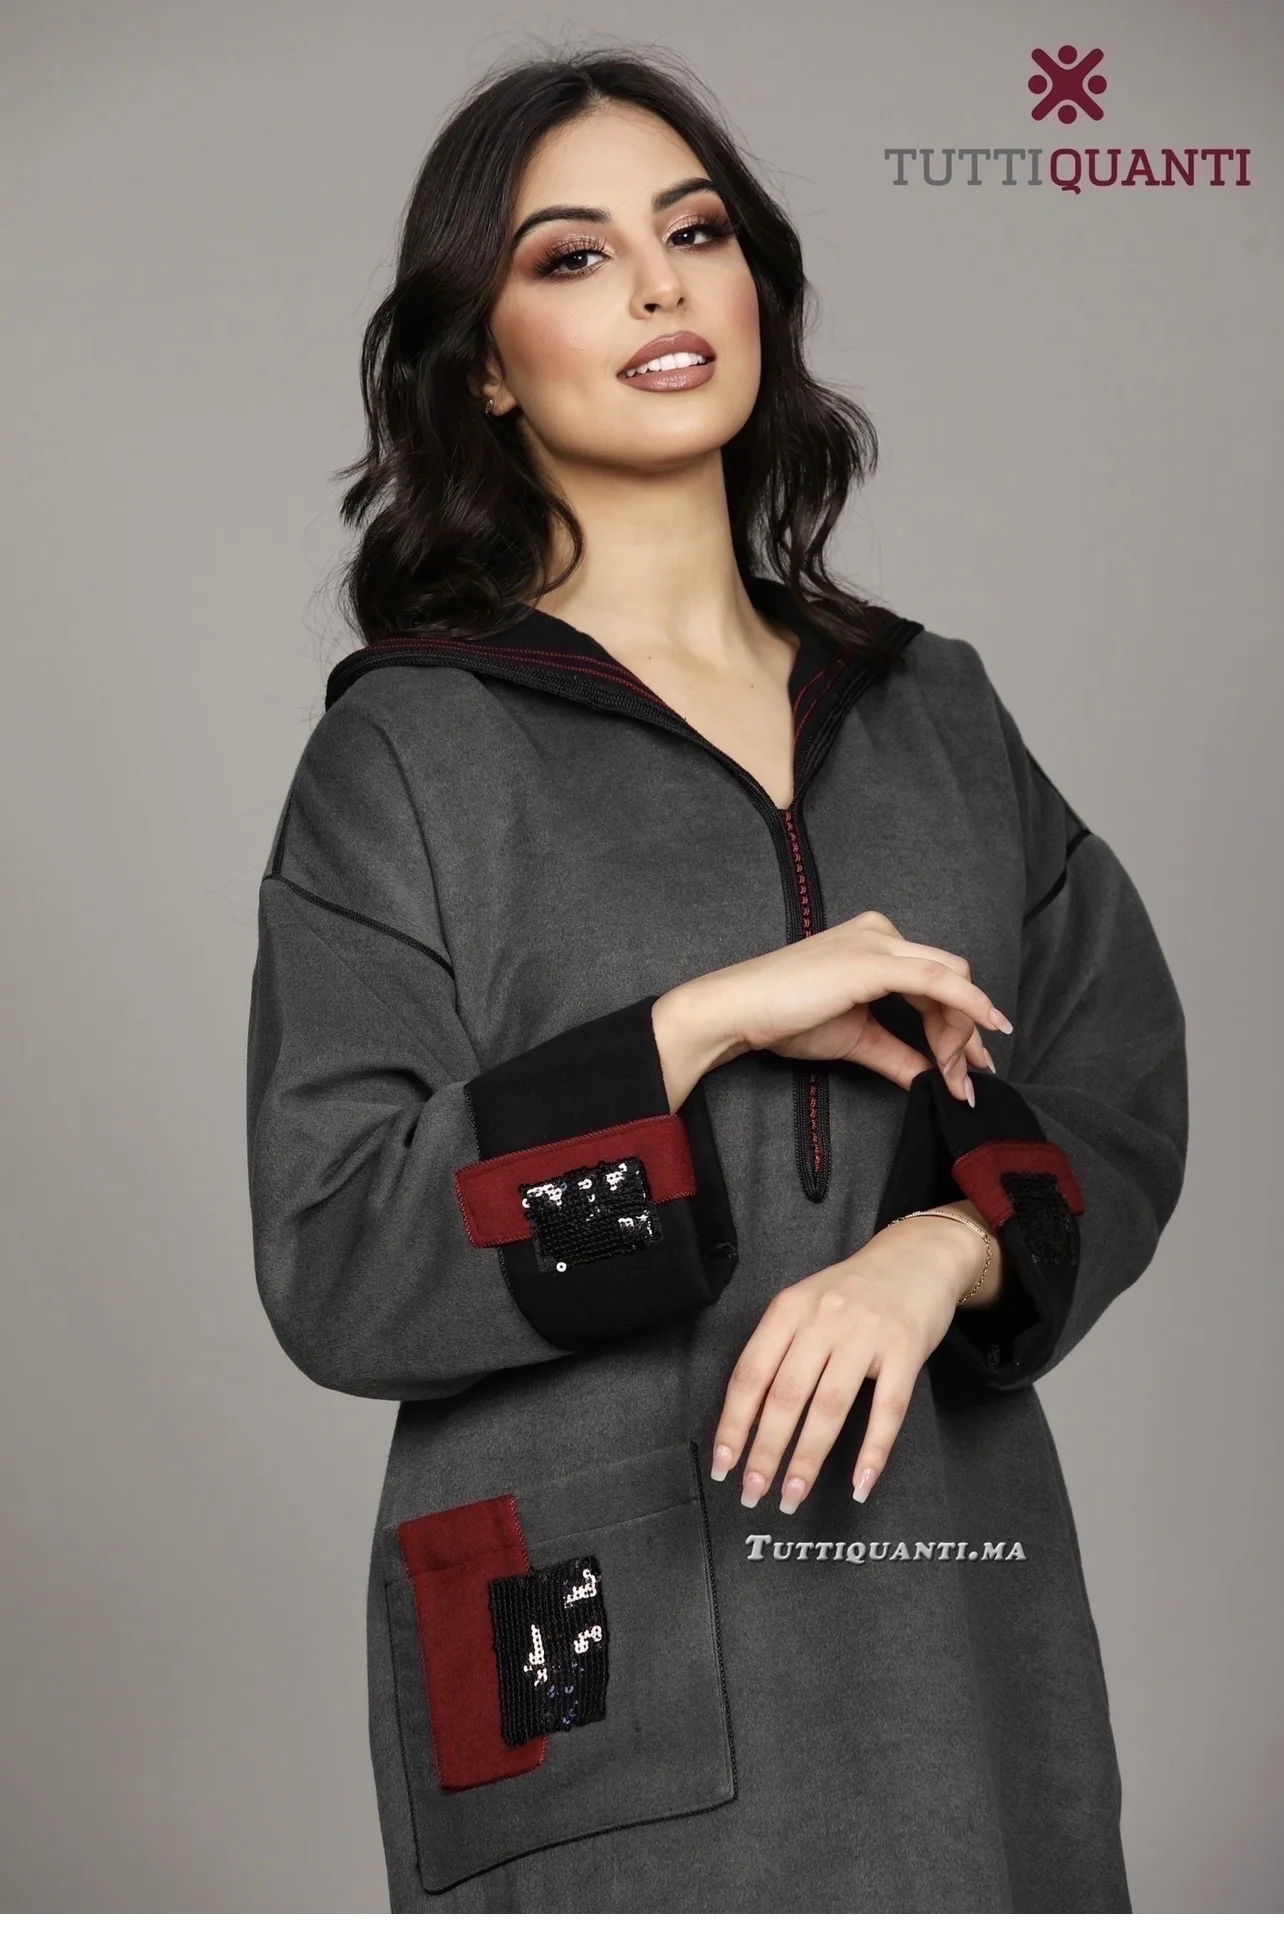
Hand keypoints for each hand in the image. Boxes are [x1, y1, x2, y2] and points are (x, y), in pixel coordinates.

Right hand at [652, 910, 1011, 1111]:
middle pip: (951, 978)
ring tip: (957, 1075)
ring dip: (961, 1031)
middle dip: (966, 1030)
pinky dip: (967, 1006)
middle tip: (968, 1077)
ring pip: (950, 980)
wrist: (740, 1009)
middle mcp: (882, 933)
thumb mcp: (855, 1039)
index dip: (957, 1025)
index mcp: (876, 943)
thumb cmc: (784, 1017)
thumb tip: (930, 1080)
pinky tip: (983, 1028)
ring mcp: (879, 943)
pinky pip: (937, 980)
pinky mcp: (875, 962)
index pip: (935, 980)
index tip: (965, 1067)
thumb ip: (896, 1055)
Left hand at [708, 1208, 996, 1510]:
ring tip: (793, 1495)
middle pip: (785, 1396)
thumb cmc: (854, 1291)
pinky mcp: (905, 1349)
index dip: (734, 1425)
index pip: (750, 1375)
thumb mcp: (807, 1305)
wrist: (917, 1256)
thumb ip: (780, 1348)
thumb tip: (748, 1418)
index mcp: (788, 1310)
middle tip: (753, 1494)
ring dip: (808, 1459)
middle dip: (766, 1452)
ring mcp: (865, 1334)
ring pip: (829, 1407)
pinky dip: (873, 1451)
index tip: (724, 1465)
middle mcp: (822, 1320)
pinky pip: (888, 1409)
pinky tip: (860, 1483)